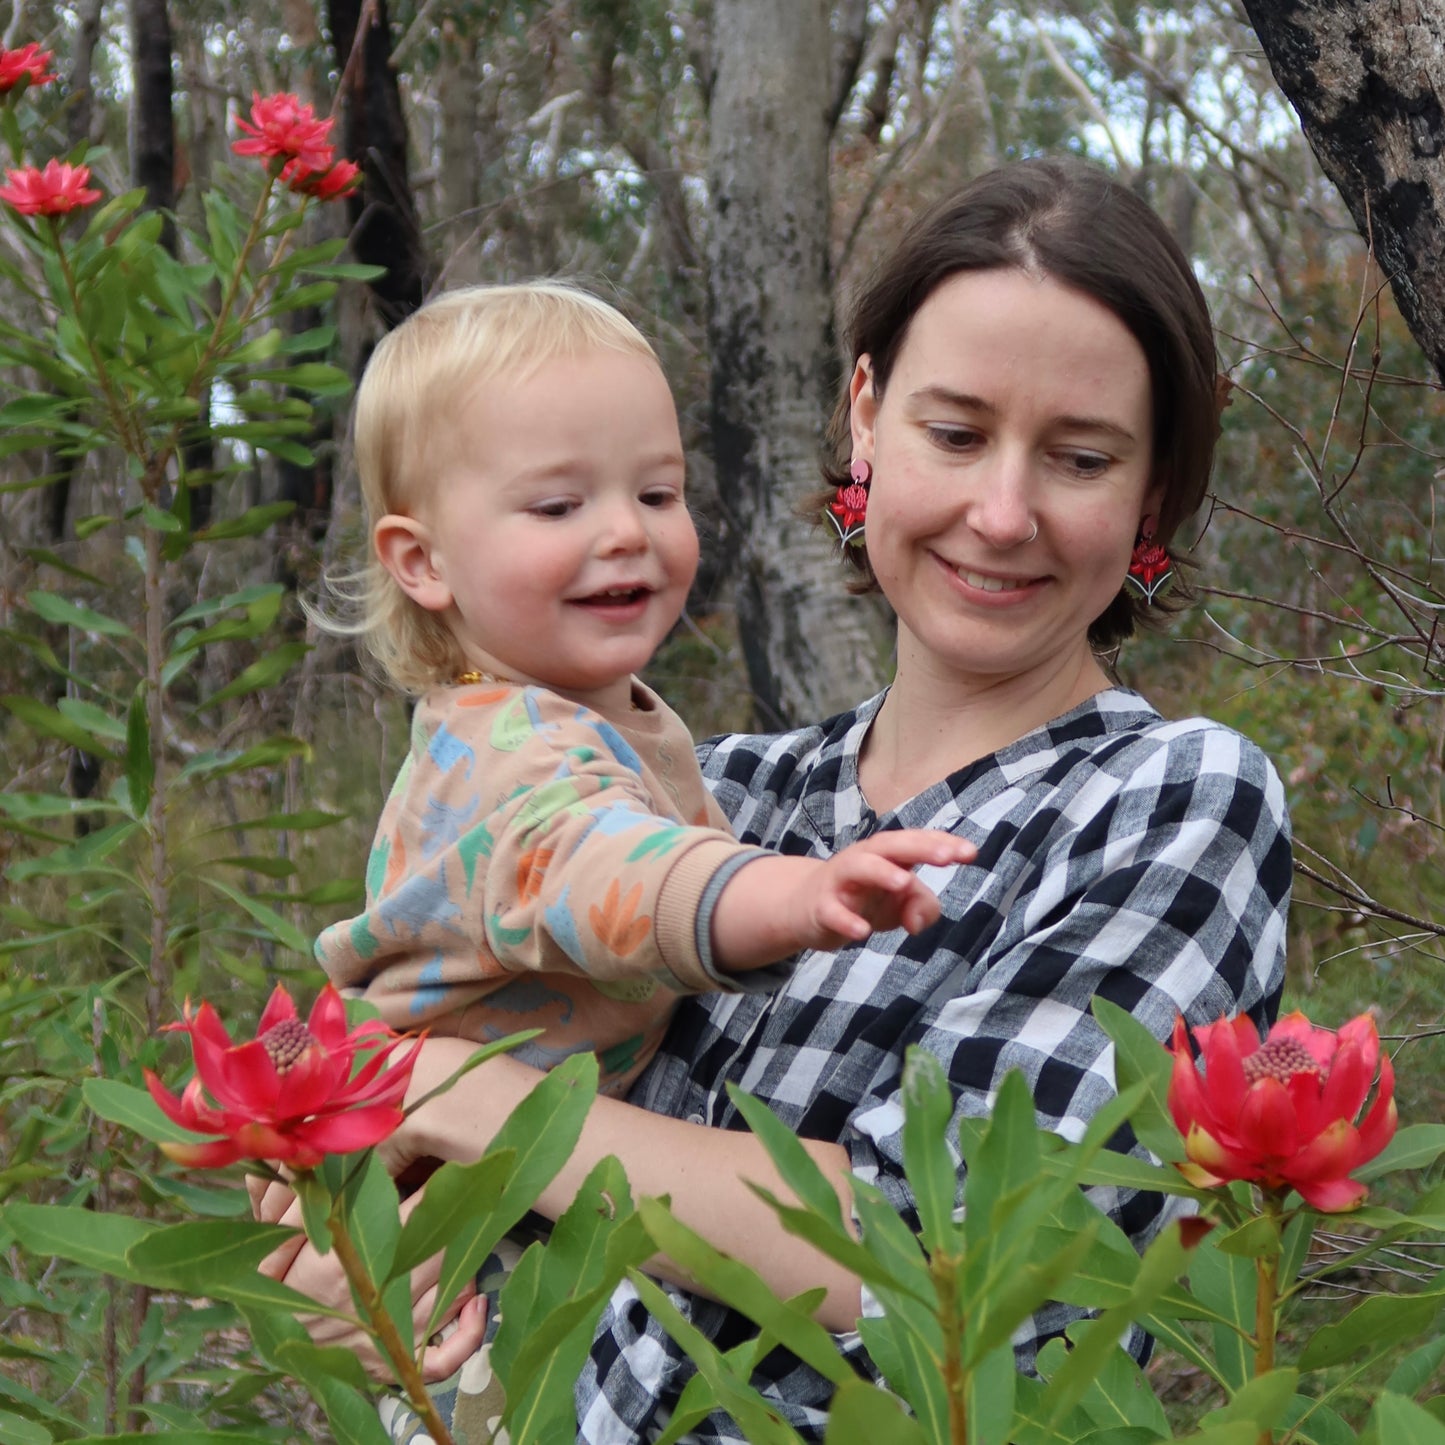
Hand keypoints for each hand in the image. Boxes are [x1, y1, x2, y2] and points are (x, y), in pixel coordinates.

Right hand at [247, 1170, 488, 1381]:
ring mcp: (387, 1339)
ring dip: (466, 1264)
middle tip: (470, 1197)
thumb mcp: (273, 1235)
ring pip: (450, 1296)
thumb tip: (294, 1155)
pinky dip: (468, 1334)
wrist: (270, 1345)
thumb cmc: (274, 1284)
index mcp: (344, 1266)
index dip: (436, 1190)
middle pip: (438, 1253)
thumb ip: (280, 1196)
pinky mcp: (392, 1365)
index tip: (451, 1168)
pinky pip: (445, 1357)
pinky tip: (476, 1305)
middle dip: (458, 1223)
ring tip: (470, 1237)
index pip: (408, 1218)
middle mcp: (373, 1302)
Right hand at [809, 828, 973, 943]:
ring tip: (905, 882)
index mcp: (887, 855)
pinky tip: (862, 931)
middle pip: (891, 845)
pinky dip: (846, 919)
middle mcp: (864, 859)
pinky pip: (832, 911)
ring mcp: (840, 881)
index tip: (971, 853)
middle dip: (919, 847)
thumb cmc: (861, 899)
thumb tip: (918, 923)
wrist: (805, 909)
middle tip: (946, 856)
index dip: (943, 844)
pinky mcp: (821, 907)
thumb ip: (922, 907)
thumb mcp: (899, 904)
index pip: (917, 842)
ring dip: (882, 872)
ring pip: (859, 867)